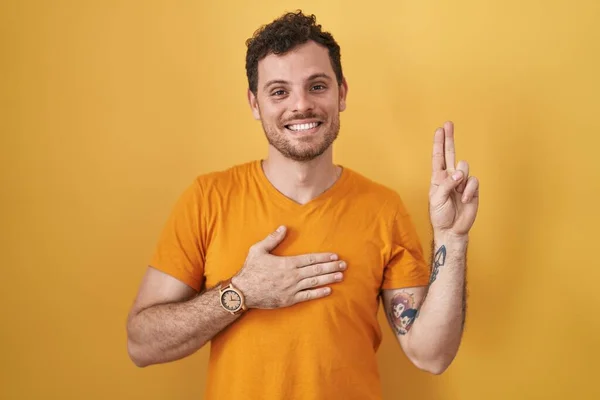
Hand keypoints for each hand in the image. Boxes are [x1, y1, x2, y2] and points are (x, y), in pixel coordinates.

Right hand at [232, 226, 346, 308]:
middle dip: (331, 267)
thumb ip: (272, 239)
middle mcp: (292, 276)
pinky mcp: (289, 299)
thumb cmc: (250, 270)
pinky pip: (307, 296)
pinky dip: (319, 293)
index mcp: (287, 263)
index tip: (335, 256)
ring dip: (329, 279)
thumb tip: (283, 227)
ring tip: (341, 276)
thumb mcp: (258, 250)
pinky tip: (329, 290)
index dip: (324, 257)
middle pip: (316, 270)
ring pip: (315, 282)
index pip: (310, 259)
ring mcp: (292, 288)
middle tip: (344, 265)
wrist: (243, 292)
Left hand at [429, 121, 479, 236]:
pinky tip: (465, 199)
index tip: (440, 130)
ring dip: (460, 179)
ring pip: (464, 167)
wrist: (452, 229)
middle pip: (451, 153)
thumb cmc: (440, 215)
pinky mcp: (472, 189)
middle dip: (450, 138)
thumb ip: (446, 184)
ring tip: (457, 192)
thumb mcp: (436, 199)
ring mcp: (462, 182)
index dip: (439, 143)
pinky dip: (469, 189)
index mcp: (438, 177)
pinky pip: (473, 181)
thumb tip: (459, 173)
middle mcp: (450, 176)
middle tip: (449, 124)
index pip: (438, 157)